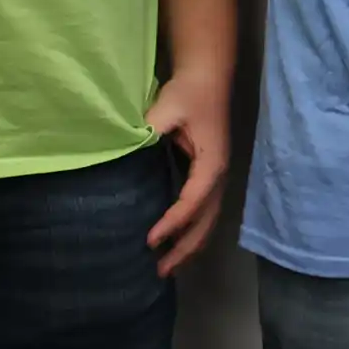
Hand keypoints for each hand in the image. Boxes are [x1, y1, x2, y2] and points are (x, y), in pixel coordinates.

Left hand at [144, 68, 234, 277]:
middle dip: (185, 249)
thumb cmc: (188, 92)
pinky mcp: (208, 175)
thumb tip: (130, 152)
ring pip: (208, 221)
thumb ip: (151, 130)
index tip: (150, 240)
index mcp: (211, 163)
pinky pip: (203, 212)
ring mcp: (216, 177)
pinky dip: (191, 231)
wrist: (208, 77)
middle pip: (206, 222)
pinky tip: (175, 243)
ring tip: (167, 267)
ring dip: (190, 246)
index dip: (173, 223)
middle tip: (160, 271)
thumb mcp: (167, 108)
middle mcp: (219, 175)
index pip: (193, 201)